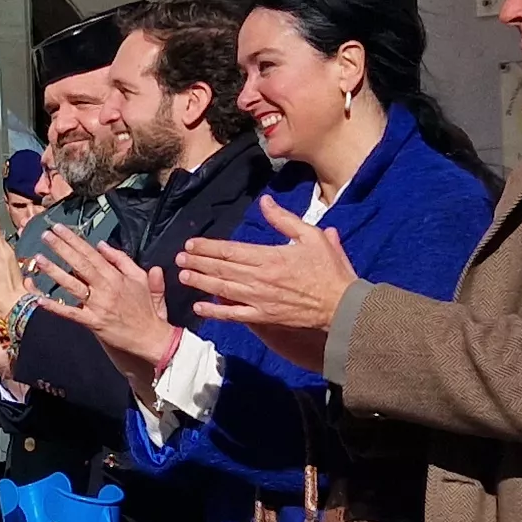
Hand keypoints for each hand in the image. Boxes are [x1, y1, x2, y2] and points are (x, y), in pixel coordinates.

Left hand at [29, 225, 177, 383]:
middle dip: (62, 248)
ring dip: (55, 272)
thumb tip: (103, 245)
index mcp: (116, 276)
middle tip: (46, 235)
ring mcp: (98, 306)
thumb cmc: (146, 308)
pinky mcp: (93, 323)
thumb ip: (122, 260)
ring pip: (73, 285)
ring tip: (39, 259)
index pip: (91, 254)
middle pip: (80, 264)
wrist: (151, 337)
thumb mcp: (140, 278)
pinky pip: (71, 313)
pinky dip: (55, 307)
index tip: (60, 229)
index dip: (74, 240)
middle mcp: (105, 288)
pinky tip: (39, 299)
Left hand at [182, 195, 363, 369]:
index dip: (208, 247)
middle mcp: (259, 278)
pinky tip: (200, 308)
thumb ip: (284, 220)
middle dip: (197, 263)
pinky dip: (215, 312)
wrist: (342, 306)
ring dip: (200, 282)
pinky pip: (234, 315)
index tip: (191, 244)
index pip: (230, 250)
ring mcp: (259, 300)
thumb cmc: (330, 270)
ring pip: (222, 290)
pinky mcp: (263, 318)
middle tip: (178, 259)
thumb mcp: (311, 236)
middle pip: (221, 269)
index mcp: (269, 256)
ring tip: (183, 277)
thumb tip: (265, 203)